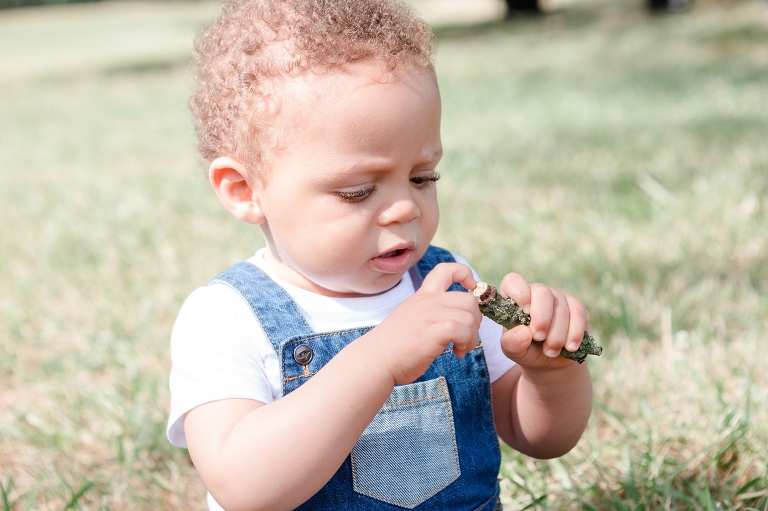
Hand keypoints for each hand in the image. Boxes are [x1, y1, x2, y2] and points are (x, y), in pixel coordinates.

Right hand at [373, 263, 481, 384]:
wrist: (375, 359)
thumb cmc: (395, 345)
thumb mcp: (412, 316)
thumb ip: (431, 311)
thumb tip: (458, 316)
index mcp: (423, 295)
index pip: (446, 269)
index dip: (465, 274)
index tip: (470, 291)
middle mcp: (427, 301)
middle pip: (468, 299)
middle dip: (475, 320)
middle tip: (466, 335)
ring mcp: (428, 315)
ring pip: (469, 316)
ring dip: (472, 336)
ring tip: (461, 348)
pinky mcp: (431, 332)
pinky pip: (462, 330)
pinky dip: (466, 343)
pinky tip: (457, 353)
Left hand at [497, 273, 589, 369]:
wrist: (549, 361)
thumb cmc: (525, 350)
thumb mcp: (513, 350)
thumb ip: (512, 343)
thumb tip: (525, 333)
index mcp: (514, 298)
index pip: (513, 281)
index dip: (519, 293)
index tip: (525, 313)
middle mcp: (536, 293)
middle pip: (542, 293)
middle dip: (542, 319)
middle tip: (539, 338)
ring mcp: (558, 298)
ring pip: (561, 308)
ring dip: (557, 334)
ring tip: (551, 352)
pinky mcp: (576, 307)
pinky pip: (578, 315)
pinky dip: (574, 333)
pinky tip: (570, 347)